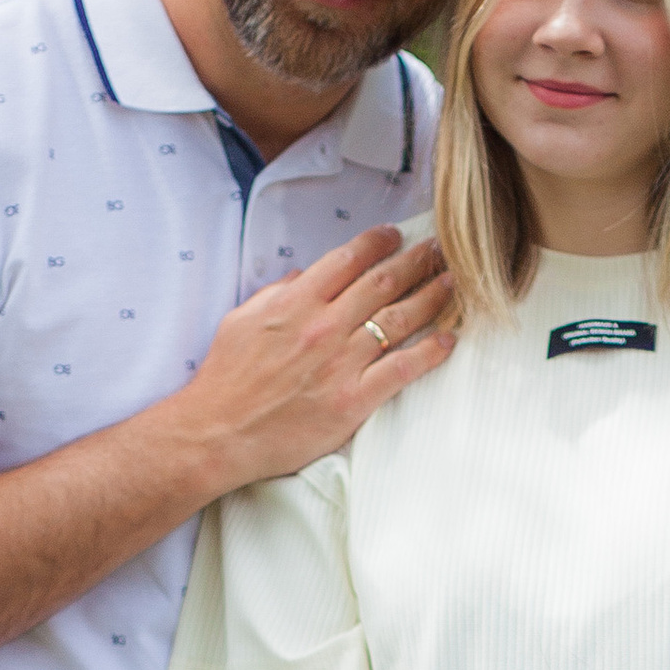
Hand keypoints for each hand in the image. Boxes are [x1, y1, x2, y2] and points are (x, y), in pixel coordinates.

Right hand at [186, 227, 458, 491]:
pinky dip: (430, 352)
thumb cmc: (226, 379)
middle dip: (416, 261)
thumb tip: (306, 276)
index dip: (378, 242)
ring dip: (431, 297)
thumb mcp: (241, 319)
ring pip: (399, 320)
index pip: (348, 259)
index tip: (396, 235)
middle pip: (382, 283)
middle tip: (439, 250)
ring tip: (452, 283)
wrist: (218, 434)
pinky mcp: (354, 400)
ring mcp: (342, 363)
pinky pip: (402, 369)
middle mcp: (324, 326)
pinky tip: (448, 339)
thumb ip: (277, 293)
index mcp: (296, 302)